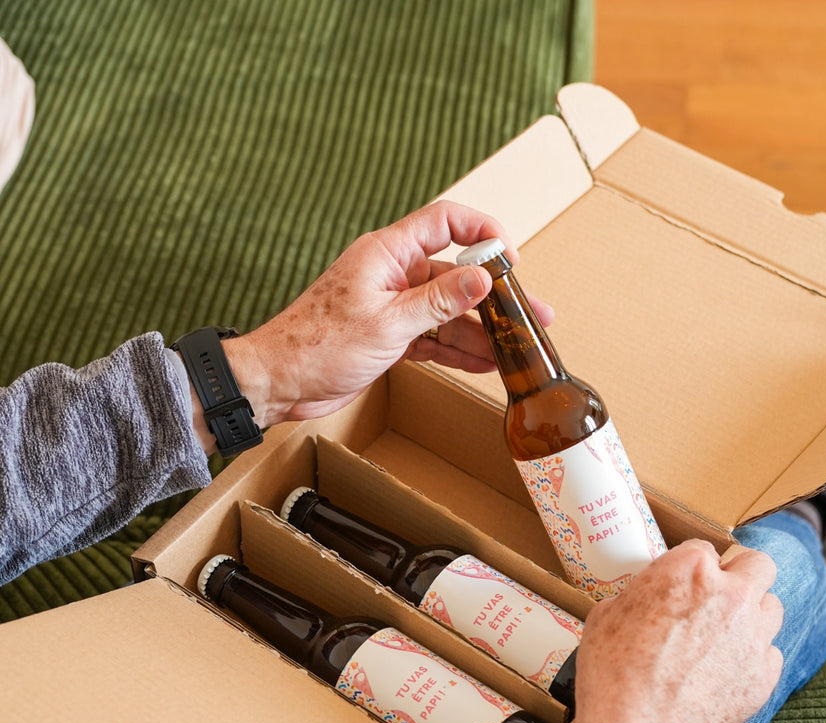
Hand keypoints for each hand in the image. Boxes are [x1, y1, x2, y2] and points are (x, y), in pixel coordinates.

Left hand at [209, 201, 552, 444]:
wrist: (279, 382)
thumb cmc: (317, 346)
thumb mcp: (387, 323)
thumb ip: (438, 301)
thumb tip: (483, 279)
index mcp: (387, 254)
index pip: (444, 223)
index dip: (481, 232)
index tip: (510, 257)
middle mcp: (393, 275)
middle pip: (455, 276)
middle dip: (494, 297)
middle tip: (532, 315)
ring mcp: (392, 307)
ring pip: (448, 313)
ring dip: (480, 332)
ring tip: (517, 349)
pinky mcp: (389, 336)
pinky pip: (433, 338)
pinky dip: (457, 351)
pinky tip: (485, 363)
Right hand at [572, 539, 783, 722]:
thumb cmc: (614, 672)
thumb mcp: (607, 615)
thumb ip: (640, 594)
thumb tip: (645, 598)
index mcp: (690, 569)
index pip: (703, 548)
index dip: (689, 566)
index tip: (680, 583)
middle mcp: (732, 594)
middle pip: (759, 564)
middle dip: (741, 575)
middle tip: (719, 593)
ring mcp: (754, 635)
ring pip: (771, 607)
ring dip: (752, 614)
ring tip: (723, 634)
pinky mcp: (765, 674)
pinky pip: (769, 652)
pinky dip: (752, 656)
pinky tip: (724, 671)